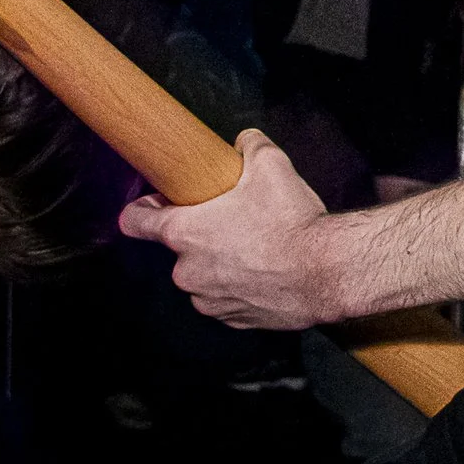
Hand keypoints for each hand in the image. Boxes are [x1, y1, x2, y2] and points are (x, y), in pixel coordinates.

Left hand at [118, 130, 339, 328]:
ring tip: (257, 247)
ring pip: (204, 275)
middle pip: (180, 248)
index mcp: (184, 232)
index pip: (136, 221)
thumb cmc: (292, 222)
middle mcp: (187, 271)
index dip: (143, 208)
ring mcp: (209, 300)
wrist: (327, 271)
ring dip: (221, 263)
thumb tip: (243, 143)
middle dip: (202, 234)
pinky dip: (240, 286)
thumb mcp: (271, 163)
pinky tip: (267, 270)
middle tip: (234, 219)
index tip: (157, 202)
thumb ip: (248, 145)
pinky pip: (227, 298)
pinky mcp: (233, 320)